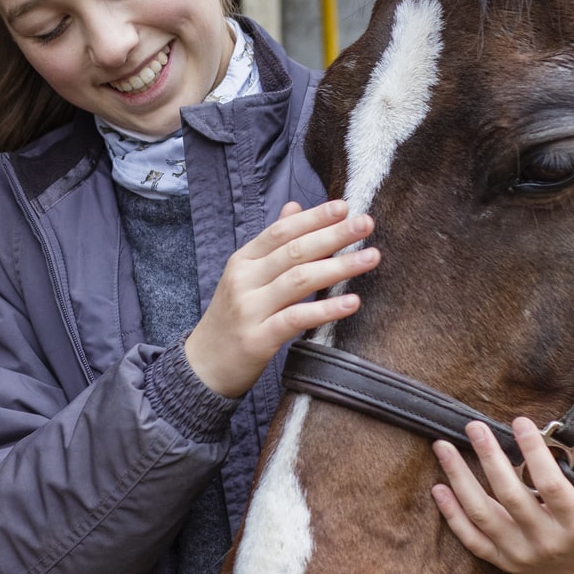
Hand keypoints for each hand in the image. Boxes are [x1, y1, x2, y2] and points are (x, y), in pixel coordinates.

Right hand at [182, 200, 375, 398]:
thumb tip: (294, 206)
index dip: (312, 218)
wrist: (202, 367)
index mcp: (242, 262)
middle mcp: (244, 281)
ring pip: (298, 280)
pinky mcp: (258, 339)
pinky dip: (325, 309)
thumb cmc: (231, 319)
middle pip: (293, 252)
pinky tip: (352, 302)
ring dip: (338, 267)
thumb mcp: (244, 277)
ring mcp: (249, 309)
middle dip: (333, 235)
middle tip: (366, 224)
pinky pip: (296, 319)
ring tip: (371, 257)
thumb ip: (271, 243)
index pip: (280, 232)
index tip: (343, 206)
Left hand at [432, 418, 573, 573]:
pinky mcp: (501, 560)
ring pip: (482, 515)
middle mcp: (546, 541)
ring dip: (459, 479)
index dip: (534, 452)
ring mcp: (519, 553)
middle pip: (510, 496)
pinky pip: (471, 539)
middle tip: (475, 427)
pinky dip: (452, 515)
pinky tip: (438, 488)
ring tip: (443, 448)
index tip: (520, 423)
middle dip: (490, 458)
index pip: (551, 484)